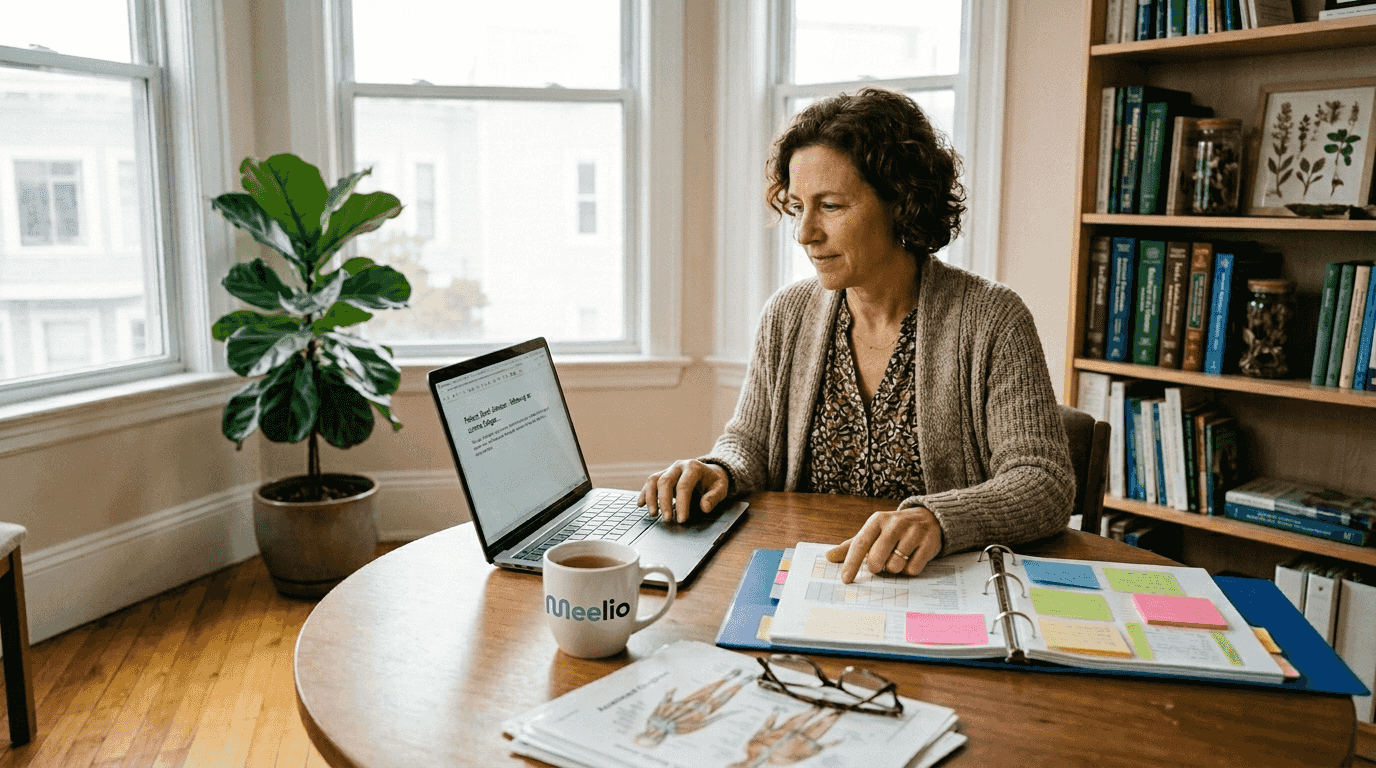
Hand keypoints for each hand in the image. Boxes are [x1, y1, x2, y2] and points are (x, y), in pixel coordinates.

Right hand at [637, 460, 728, 522]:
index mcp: (693, 467)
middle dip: (664, 502)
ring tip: (653, 514)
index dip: (682, 504)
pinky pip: (649, 483)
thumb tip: (704, 507)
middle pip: (665, 482)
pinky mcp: (662, 475)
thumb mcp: (720, 488)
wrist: (709, 472)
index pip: (684, 486)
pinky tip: (640, 504)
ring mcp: (668, 470)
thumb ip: (714, 497)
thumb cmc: (714, 482)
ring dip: (651, 498)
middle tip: (667, 520)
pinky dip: (644, 494)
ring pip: (654, 481)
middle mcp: (678, 466)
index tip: (682, 519)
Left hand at [825, 507, 941, 582]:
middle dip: (876, 567)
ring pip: (895, 566)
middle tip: (881, 562)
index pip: (860, 544)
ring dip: (894, 568)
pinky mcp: (929, 543)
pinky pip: (913, 569)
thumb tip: (828, 556)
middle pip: (877, 559)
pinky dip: (909, 570)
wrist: (928, 518)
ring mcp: (914, 532)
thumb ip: (851, 545)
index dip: (851, 563)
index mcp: (877, 520)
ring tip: (898, 557)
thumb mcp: (873, 532)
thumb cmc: (893, 529)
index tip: (845, 580)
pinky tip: (911, 558)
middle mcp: (895, 523)